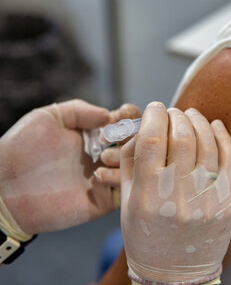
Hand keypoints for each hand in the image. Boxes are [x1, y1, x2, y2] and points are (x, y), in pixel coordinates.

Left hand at [0, 99, 139, 234]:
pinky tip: (97, 177)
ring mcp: (105, 176)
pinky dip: (120, 180)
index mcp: (94, 134)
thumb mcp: (47, 117)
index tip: (119, 119)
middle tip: (111, 140)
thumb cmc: (20, 150)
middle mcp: (103, 153)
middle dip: (131, 136)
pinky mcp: (104, 200)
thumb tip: (110, 116)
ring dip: (125, 158)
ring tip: (101, 160)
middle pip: (138, 140)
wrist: (4, 189)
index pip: (127, 120)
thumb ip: (80, 110)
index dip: (129, 116)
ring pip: (137, 164)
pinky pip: (127, 189)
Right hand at [121, 103, 230, 283]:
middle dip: (176, 115)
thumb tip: (142, 128)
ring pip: (207, 142)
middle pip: (182, 136)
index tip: (154, 107)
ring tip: (191, 115)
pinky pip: (229, 159)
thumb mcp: (127, 204)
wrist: (176, 273)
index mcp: (148, 195)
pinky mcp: (227, 201)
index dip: (154, 115)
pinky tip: (214, 126)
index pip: (152, 139)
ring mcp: (206, 199)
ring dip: (198, 121)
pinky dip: (222, 136)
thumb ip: (131, 164)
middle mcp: (178, 195)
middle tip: (173, 112)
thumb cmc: (147, 237)